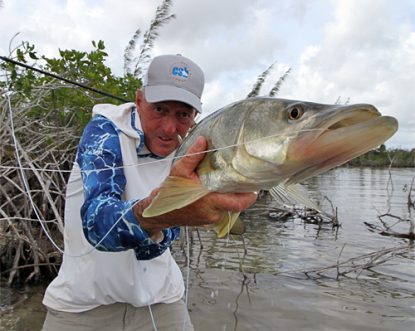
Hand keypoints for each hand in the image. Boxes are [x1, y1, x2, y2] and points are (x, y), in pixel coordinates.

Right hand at [133, 136, 256, 236]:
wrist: (160, 211)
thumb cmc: (169, 192)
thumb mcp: (179, 171)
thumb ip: (193, 156)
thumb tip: (203, 140)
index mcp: (208, 200)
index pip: (237, 203)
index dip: (249, 197)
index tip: (253, 187)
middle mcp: (212, 212)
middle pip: (237, 207)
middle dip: (244, 197)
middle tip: (246, 185)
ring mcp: (211, 218)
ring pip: (229, 209)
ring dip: (231, 199)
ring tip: (230, 186)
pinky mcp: (208, 221)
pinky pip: (221, 212)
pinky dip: (222, 203)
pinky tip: (218, 193)